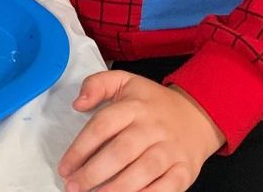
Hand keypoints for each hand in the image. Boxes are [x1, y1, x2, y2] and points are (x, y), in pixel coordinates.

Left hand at [58, 71, 224, 191]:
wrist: (197, 115)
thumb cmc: (152, 103)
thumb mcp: (125, 82)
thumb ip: (97, 84)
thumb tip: (78, 103)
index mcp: (135, 106)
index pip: (102, 126)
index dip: (80, 149)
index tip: (65, 167)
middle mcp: (153, 127)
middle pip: (120, 152)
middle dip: (93, 173)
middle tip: (73, 186)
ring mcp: (170, 150)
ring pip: (142, 171)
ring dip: (116, 188)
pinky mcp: (185, 170)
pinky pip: (166, 188)